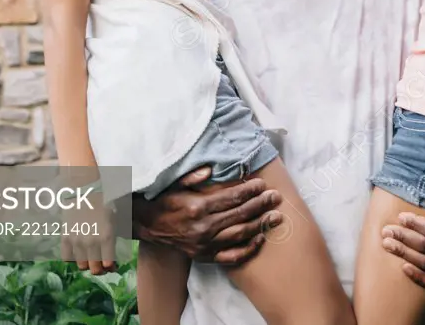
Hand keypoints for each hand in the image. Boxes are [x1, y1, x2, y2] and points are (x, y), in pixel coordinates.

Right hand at [60, 191, 116, 275]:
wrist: (84, 189)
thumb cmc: (104, 203)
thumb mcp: (115, 219)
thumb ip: (114, 239)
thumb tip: (111, 259)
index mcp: (107, 237)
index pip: (108, 264)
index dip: (110, 267)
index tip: (111, 265)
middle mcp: (92, 242)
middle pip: (94, 269)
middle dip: (99, 269)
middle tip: (100, 265)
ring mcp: (77, 241)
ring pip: (81, 265)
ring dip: (87, 264)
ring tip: (89, 258)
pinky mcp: (65, 238)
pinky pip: (67, 258)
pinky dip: (72, 259)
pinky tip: (77, 253)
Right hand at [131, 166, 283, 265]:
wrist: (147, 226)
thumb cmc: (164, 201)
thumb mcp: (175, 184)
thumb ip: (193, 177)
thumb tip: (211, 168)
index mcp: (197, 207)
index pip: (231, 198)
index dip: (249, 190)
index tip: (262, 184)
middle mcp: (203, 227)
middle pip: (240, 215)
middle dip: (261, 205)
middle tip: (276, 197)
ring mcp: (205, 244)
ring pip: (239, 235)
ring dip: (260, 225)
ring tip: (276, 217)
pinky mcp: (204, 256)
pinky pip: (231, 256)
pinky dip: (247, 249)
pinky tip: (260, 239)